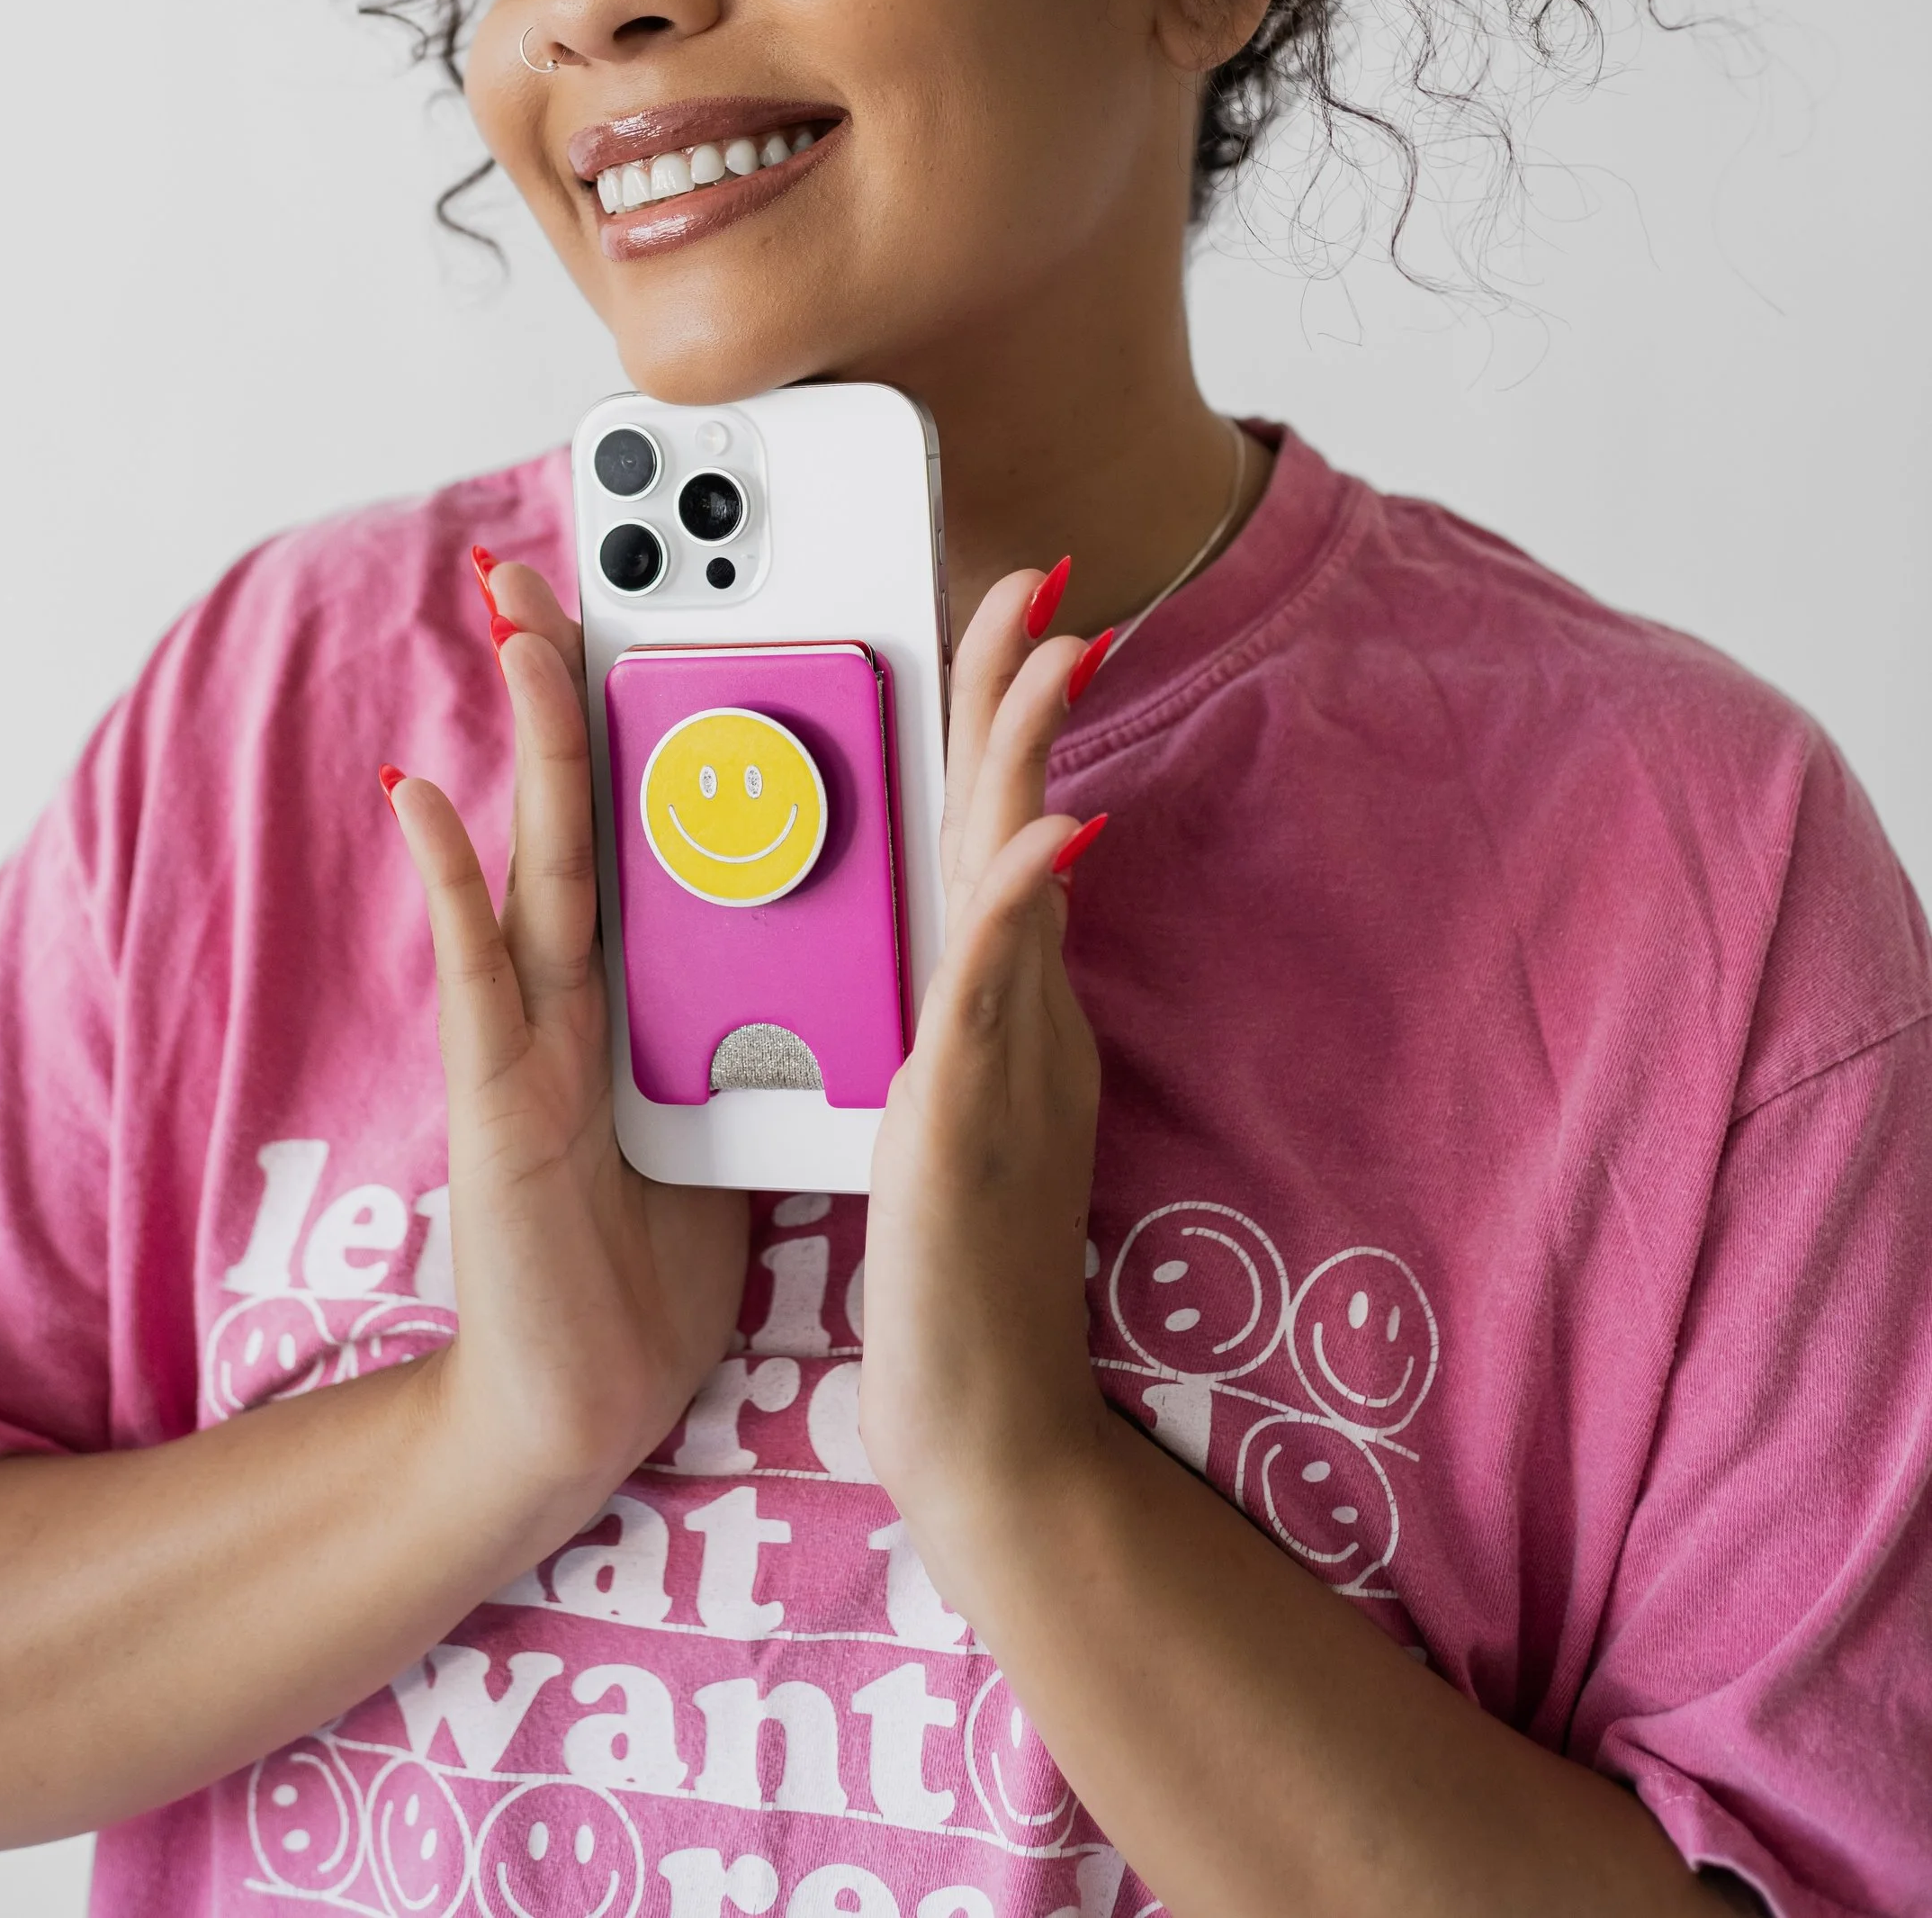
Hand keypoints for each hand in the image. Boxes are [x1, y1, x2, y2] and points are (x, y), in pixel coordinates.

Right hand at [388, 561, 748, 1528]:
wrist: (583, 1398)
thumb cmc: (655, 1251)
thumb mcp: (726, 1093)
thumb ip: (742, 1001)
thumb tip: (814, 923)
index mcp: (640, 973)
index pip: (650, 809)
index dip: (655, 700)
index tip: (672, 590)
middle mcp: (573, 980)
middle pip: (578, 796)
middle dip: (563, 671)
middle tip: (557, 549)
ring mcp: (525, 1028)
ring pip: (532, 848)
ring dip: (520, 730)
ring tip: (514, 615)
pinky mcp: (497, 1095)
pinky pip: (474, 970)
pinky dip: (446, 880)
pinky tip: (419, 796)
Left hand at [857, 569, 1106, 1563]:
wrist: (980, 1425)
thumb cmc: (954, 1272)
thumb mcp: (958, 1104)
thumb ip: (973, 1010)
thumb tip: (990, 918)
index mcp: (998, 1004)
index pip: (994, 827)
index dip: (999, 719)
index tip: (1004, 614)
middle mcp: (1013, 1012)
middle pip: (1016, 818)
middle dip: (1018, 690)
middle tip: (1033, 576)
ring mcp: (1003, 1058)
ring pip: (1013, 876)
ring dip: (1025, 755)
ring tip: (1046, 644)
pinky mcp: (970, 1118)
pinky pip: (996, 992)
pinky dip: (1021, 902)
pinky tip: (1046, 828)